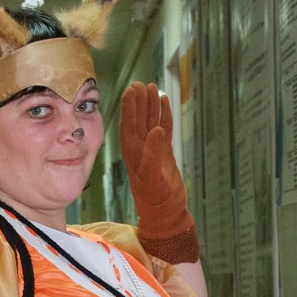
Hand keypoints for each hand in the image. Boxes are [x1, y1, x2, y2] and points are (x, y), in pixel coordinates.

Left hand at [119, 82, 198, 261]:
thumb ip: (152, 155)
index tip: (131, 90)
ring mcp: (153, 150)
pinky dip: (164, 114)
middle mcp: (140, 150)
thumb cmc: (157, 199)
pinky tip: (164, 99)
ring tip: (150, 86)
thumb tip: (155, 130)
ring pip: (150, 121)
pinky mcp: (164, 152)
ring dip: (149, 105)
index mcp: (133, 154)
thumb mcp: (153, 179)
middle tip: (139, 83)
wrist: (167, 212)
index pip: (129, 126)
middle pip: (137, 120)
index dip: (129, 108)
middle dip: (138, 102)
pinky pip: (164, 128)